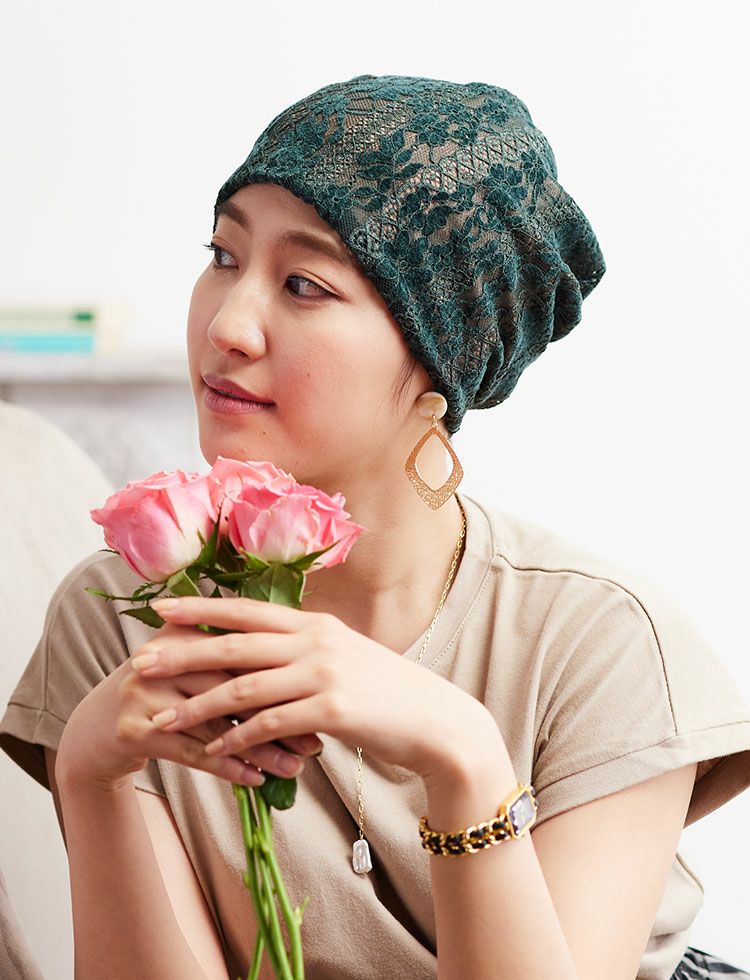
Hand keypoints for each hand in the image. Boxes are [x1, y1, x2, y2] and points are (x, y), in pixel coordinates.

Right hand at [55, 620, 321, 791]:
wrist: (99, 726)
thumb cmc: (168, 694)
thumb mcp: (198, 665)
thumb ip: (241, 656)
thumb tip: (308, 671)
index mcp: (186, 630)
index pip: (245, 653)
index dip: (285, 679)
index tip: (322, 705)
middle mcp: (162, 656)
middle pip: (233, 688)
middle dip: (278, 718)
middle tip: (315, 744)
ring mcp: (144, 692)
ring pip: (216, 725)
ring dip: (259, 750)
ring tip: (293, 769)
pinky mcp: (133, 729)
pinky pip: (192, 752)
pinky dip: (228, 767)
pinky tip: (256, 779)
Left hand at [131, 596, 501, 783]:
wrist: (437, 721)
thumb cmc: (388, 693)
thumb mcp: (346, 657)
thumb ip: (306, 650)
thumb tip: (265, 651)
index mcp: (315, 624)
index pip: (247, 610)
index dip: (202, 609)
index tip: (162, 608)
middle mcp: (315, 641)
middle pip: (234, 644)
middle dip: (183, 653)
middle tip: (140, 662)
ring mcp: (324, 673)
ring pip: (244, 687)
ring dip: (198, 707)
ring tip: (162, 720)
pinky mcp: (331, 709)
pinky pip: (270, 724)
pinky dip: (238, 739)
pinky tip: (215, 751)